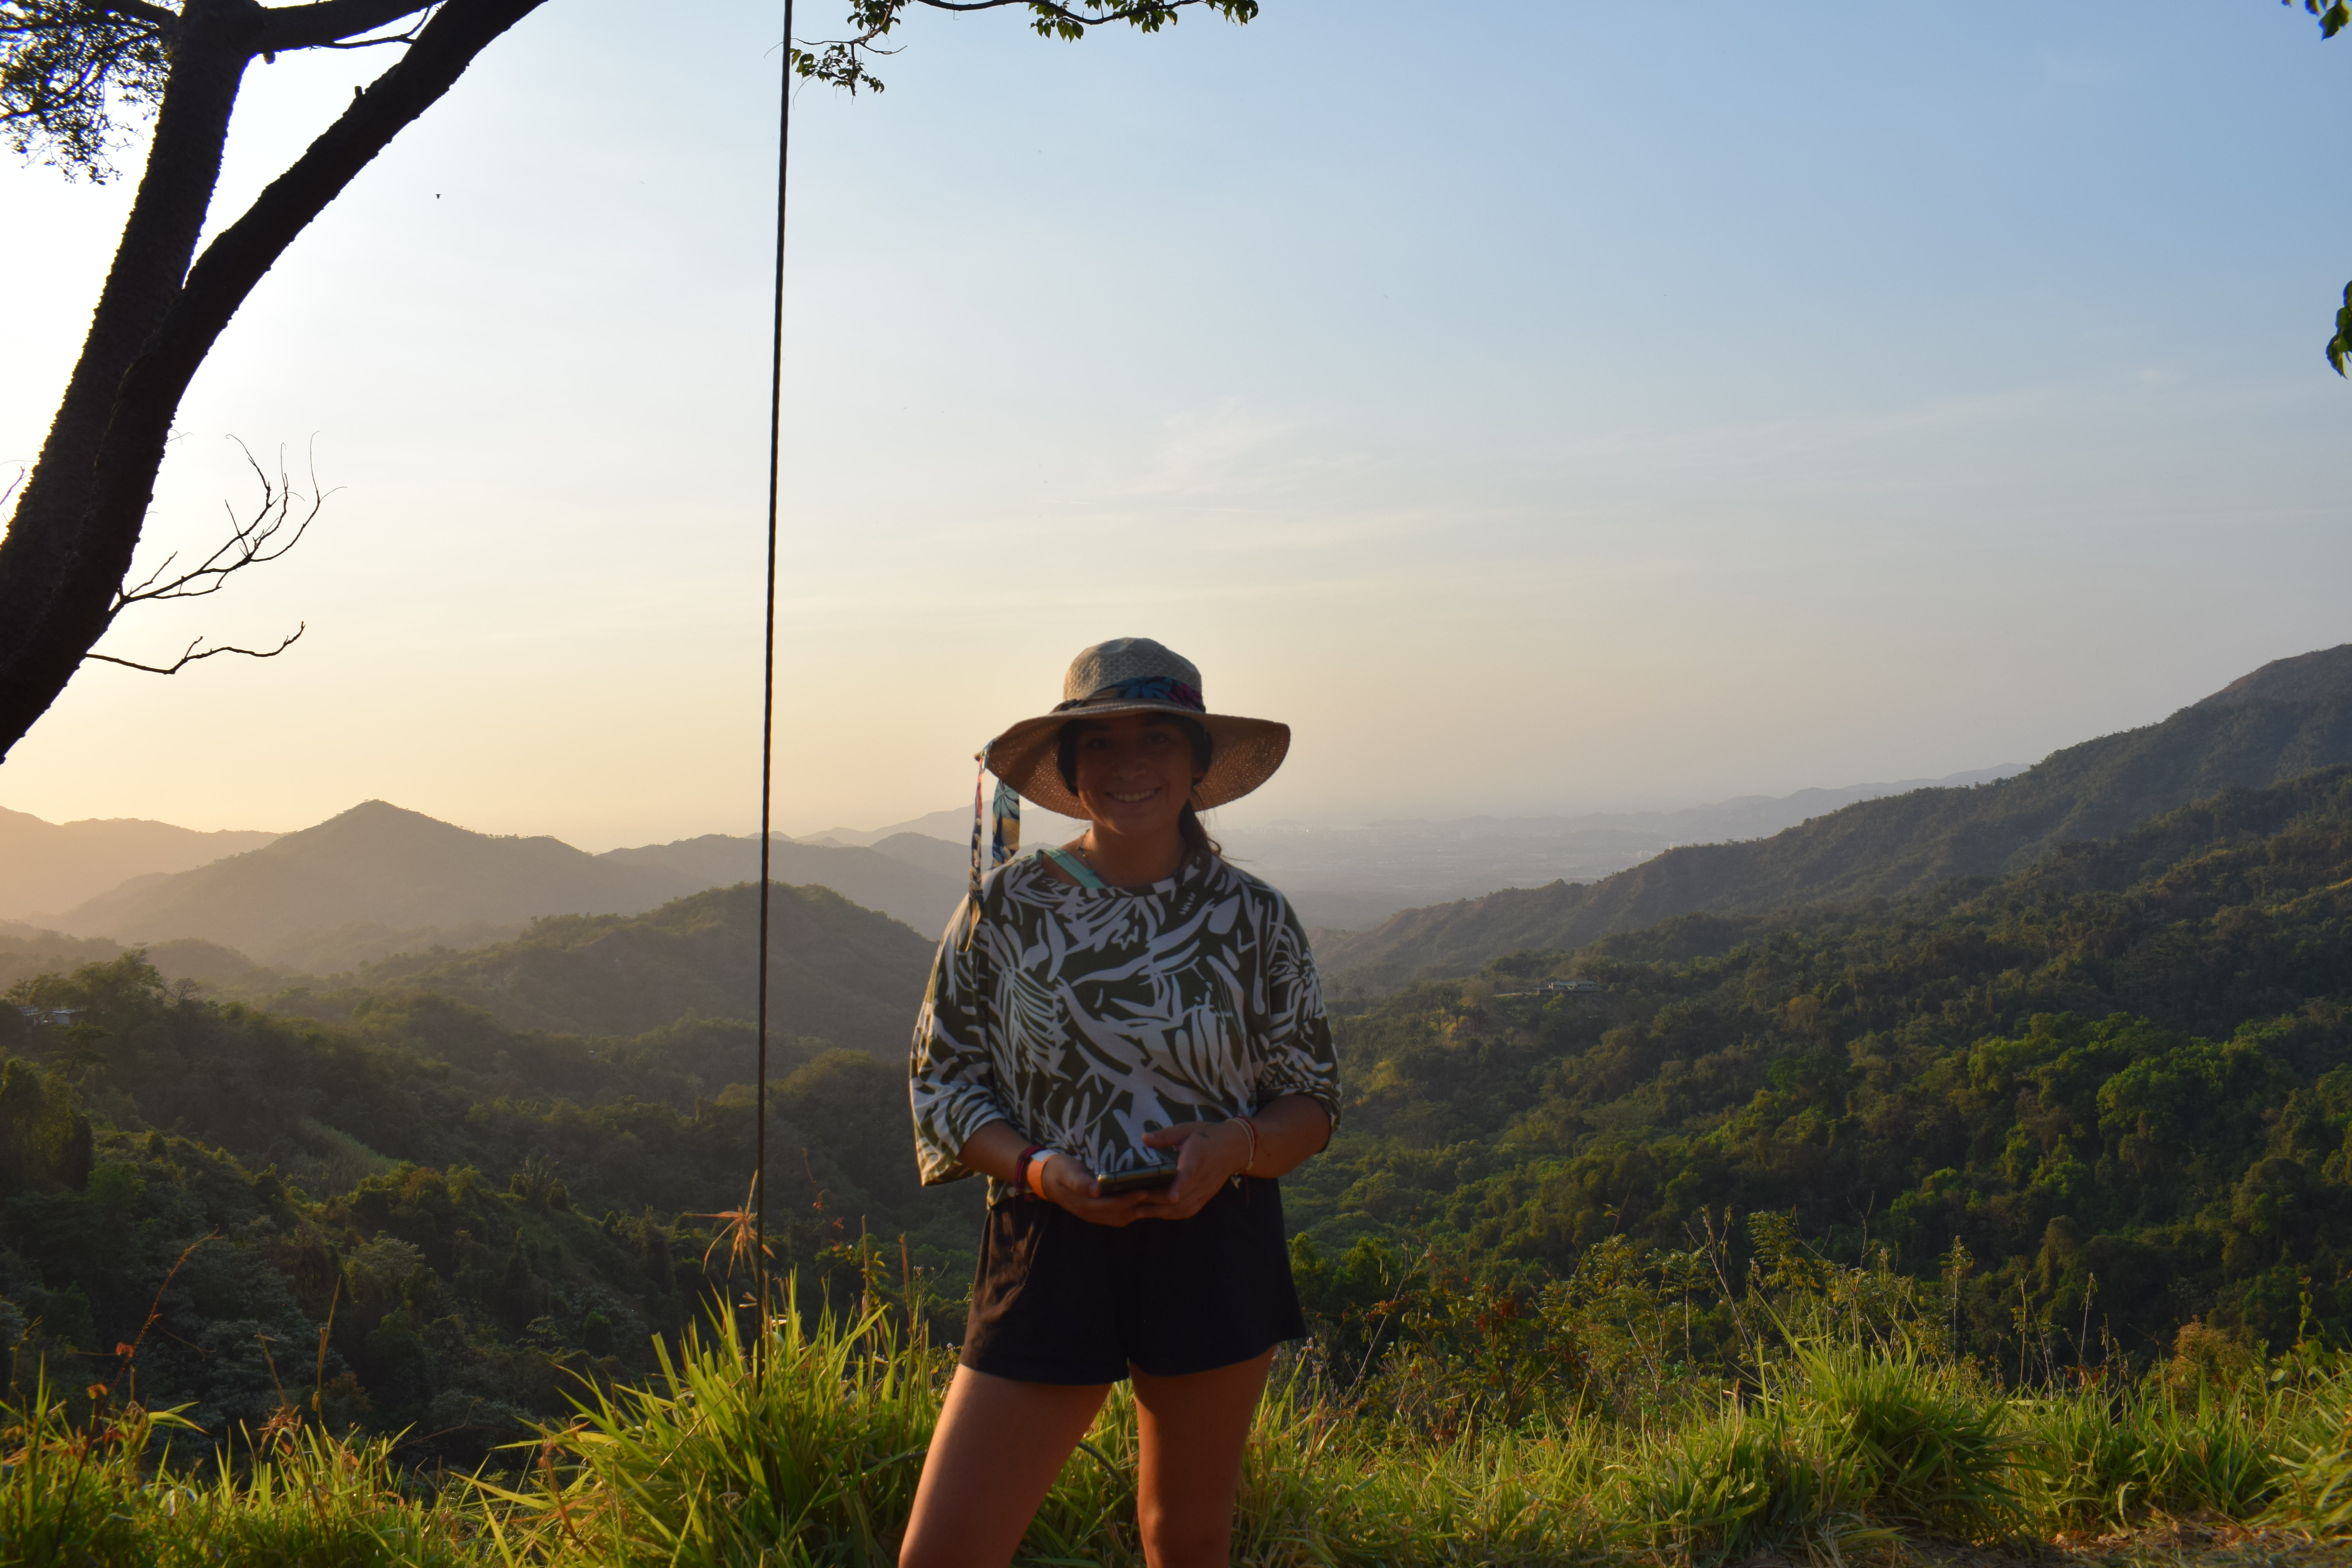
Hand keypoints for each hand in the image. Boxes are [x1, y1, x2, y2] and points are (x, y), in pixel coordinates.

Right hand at [1032, 1151, 1163, 1228]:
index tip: (1145, 1190)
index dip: (1129, 1200)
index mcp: (1084, 1203)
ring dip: (1135, 1211)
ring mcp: (1092, 1215)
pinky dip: (1128, 1212)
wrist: (1044, 1178)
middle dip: (1137, 1206)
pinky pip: (1115, 1217)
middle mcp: (1090, 1213)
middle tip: (1156, 1195)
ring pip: (1119, 1218)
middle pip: (1119, 1214)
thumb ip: (1079, 1182)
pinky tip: (1138, 1204)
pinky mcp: (1094, 1212)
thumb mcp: (1066, 1171)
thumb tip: (1095, 1191)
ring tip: (1152, 1201)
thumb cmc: (1058, 1170)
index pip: (1112, 1206)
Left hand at [1123, 1120, 1252, 1222]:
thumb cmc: (1207, 1135)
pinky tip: (1155, 1213)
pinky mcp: (1206, 1197)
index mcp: (1198, 1156)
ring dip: (1160, 1211)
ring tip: (1138, 1210)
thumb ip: (1165, 1136)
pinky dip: (1171, 1215)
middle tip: (1132, 1199)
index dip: (1180, 1185)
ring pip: (1183, 1207)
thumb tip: (1144, 1138)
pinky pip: (1188, 1211)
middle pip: (1181, 1195)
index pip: (1189, 1173)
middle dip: (1156, 1200)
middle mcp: (1203, 1177)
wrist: (1233, 1147)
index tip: (1171, 1196)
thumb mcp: (1186, 1130)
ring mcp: (1205, 1189)